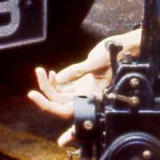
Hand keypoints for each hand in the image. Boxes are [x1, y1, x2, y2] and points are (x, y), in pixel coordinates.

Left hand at [28, 29, 141, 143]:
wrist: (126, 49)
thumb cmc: (115, 56)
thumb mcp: (95, 62)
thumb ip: (77, 72)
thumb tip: (59, 79)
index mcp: (92, 99)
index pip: (65, 110)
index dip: (48, 106)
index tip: (33, 96)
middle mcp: (87, 99)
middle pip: (59, 103)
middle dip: (45, 91)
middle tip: (38, 75)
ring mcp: (83, 93)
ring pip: (59, 97)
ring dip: (48, 87)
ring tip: (41, 72)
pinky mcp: (82, 86)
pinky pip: (64, 89)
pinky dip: (55, 83)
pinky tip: (51, 74)